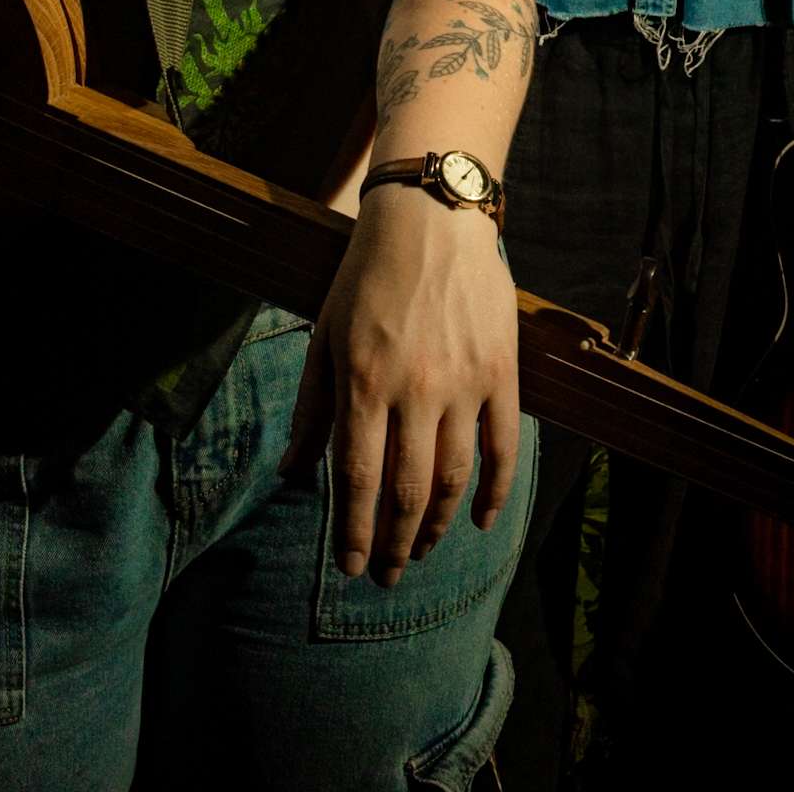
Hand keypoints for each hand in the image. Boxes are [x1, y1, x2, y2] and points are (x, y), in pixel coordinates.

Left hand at [282, 185, 519, 585]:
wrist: (432, 217)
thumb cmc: (367, 274)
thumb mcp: (326, 334)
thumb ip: (313, 407)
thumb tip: (290, 472)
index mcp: (363, 381)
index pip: (357, 478)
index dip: (354, 531)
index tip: (351, 567)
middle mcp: (415, 389)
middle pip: (408, 492)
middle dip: (396, 543)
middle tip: (389, 576)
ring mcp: (464, 383)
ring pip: (454, 478)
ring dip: (439, 526)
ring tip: (425, 549)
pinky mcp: (502, 372)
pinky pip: (503, 447)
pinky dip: (494, 492)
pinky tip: (480, 519)